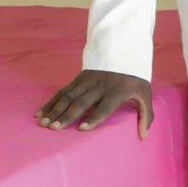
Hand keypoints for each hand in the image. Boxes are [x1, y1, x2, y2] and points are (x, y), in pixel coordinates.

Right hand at [38, 69, 154, 136]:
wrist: (122, 50)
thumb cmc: (135, 78)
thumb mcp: (145, 93)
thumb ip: (146, 114)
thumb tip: (144, 136)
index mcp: (116, 92)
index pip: (104, 108)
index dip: (93, 118)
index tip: (82, 128)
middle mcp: (99, 88)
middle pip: (80, 104)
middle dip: (66, 116)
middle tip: (54, 128)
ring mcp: (86, 82)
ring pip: (67, 98)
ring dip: (54, 111)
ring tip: (43, 123)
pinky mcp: (78, 80)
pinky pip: (62, 92)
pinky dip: (50, 102)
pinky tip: (40, 112)